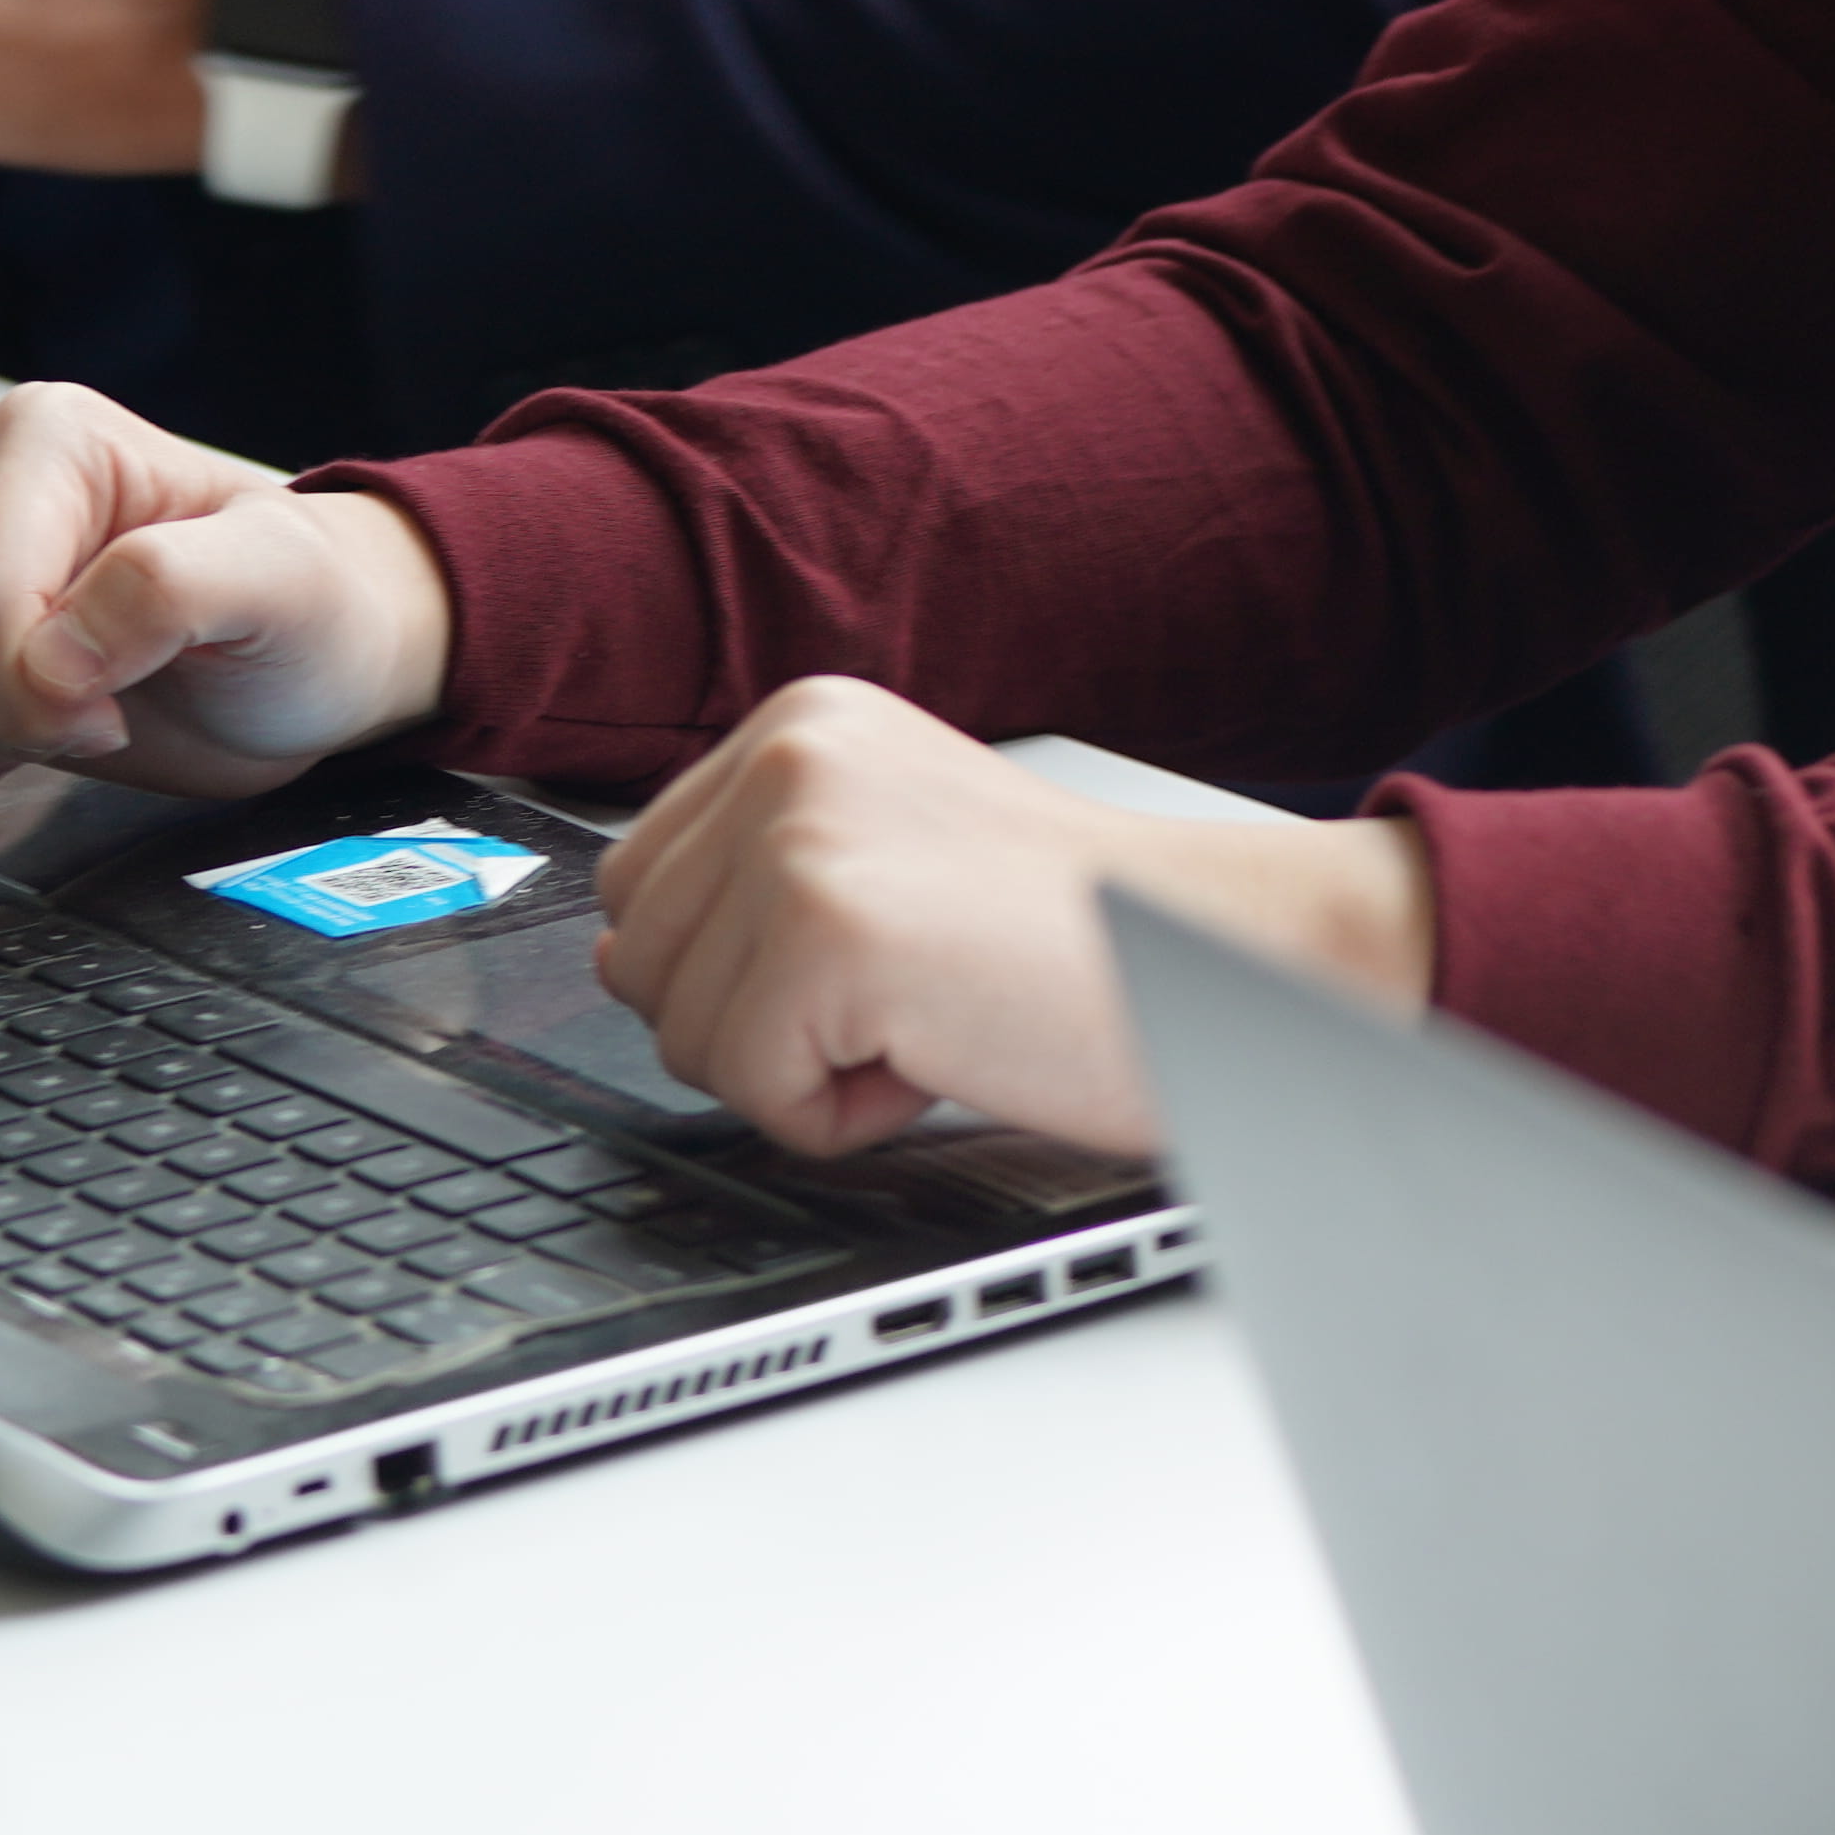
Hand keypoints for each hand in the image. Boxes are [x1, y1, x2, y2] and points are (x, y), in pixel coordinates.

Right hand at [0, 380, 456, 792]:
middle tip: (109, 703)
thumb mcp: (283, 586)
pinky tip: (20, 723)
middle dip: (11, 714)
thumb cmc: (295, 609)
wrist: (290, 659)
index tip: (115, 710)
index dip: (34, 691)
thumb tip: (55, 652)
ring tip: (73, 699)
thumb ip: (174, 590)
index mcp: (45, 435)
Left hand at [585, 674, 1429, 1163]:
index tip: (869, 959)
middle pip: (638, 959)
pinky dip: (844, 1114)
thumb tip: (613, 956)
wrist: (1221, 966)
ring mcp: (800, 835)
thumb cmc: (1081, 939)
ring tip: (931, 1013)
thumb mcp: (896, 859)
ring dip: (805, 1069)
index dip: (740, 966)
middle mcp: (789, 754)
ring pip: (682, 1036)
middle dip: (760, 1020)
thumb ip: (756, 884)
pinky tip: (941, 1049)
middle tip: (912, 991)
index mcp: (804, 720)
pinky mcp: (823, 932)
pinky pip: (751, 1091)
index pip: (641, 881)